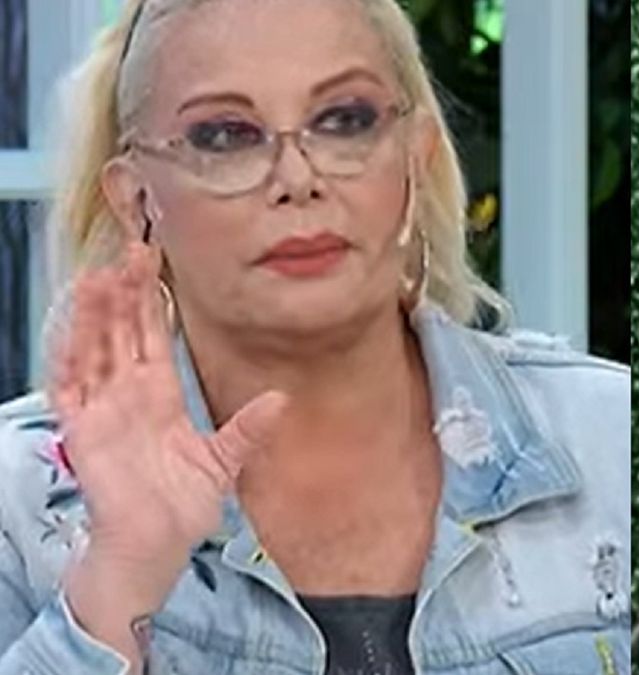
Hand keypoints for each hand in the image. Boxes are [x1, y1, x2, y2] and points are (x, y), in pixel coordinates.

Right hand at [49, 243, 285, 651]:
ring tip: (101, 275)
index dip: (151, 301)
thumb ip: (248, 428)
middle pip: (122, 331)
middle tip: (132, 250)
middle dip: (125, 292)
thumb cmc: (182, 506)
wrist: (155, 546)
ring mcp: (102, 409)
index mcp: (161, 396)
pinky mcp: (80, 430)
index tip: (155, 264)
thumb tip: (282, 399)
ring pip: (94, 348)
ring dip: (95, 313)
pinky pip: (69, 383)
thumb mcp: (224, 461)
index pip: (153, 336)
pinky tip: (74, 323)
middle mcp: (128, 395)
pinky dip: (70, 352)